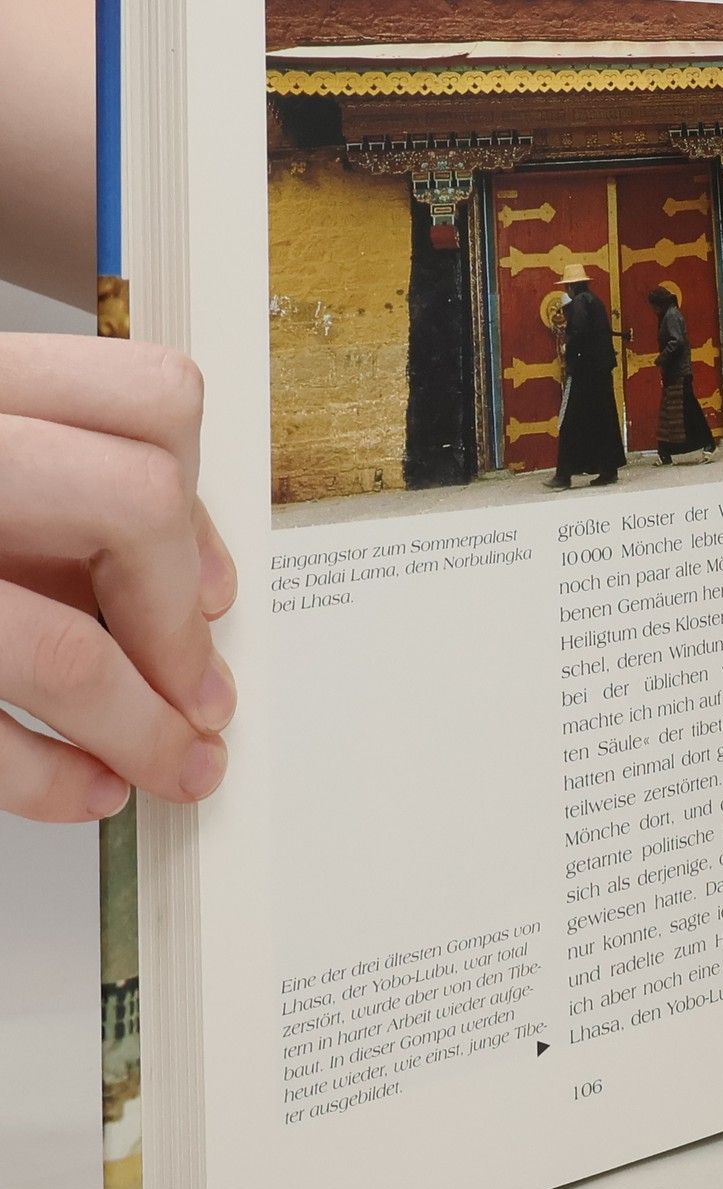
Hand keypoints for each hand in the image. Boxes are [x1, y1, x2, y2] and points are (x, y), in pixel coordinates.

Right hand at [1, 334, 236, 820]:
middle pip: (136, 507)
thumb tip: (199, 582)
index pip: (155, 398)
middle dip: (180, 622)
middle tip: (199, 690)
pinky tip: (84, 790)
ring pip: (59, 648)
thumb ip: (63, 494)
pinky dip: (45, 777)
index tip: (210, 583)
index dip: (204, 500)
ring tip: (172, 763)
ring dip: (140, 727)